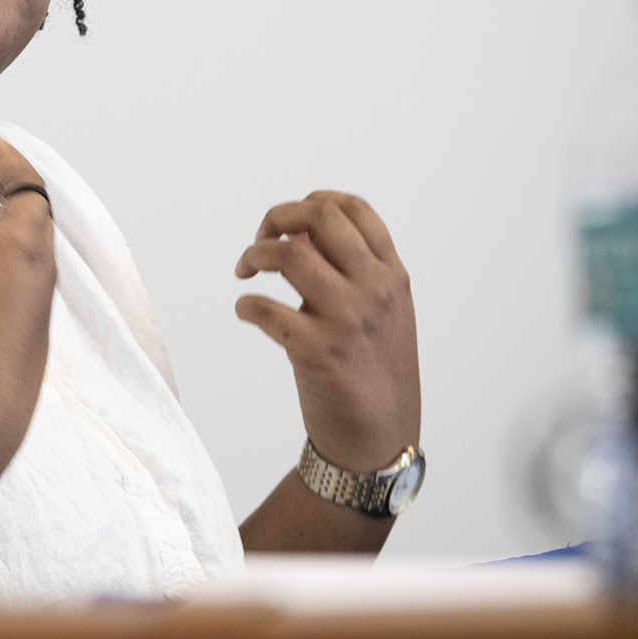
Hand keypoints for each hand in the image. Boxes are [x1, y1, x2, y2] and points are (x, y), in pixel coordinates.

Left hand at [235, 191, 420, 473]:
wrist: (379, 437)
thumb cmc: (372, 369)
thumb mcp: (378, 311)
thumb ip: (346, 270)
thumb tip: (296, 235)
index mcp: (392, 275)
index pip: (354, 209)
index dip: (312, 202)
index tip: (290, 224)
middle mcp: (375, 289)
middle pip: (319, 218)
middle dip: (277, 217)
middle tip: (260, 239)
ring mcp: (347, 318)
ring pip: (288, 255)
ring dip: (254, 255)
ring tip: (246, 272)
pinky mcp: (317, 350)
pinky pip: (264, 309)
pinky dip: (246, 305)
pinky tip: (247, 312)